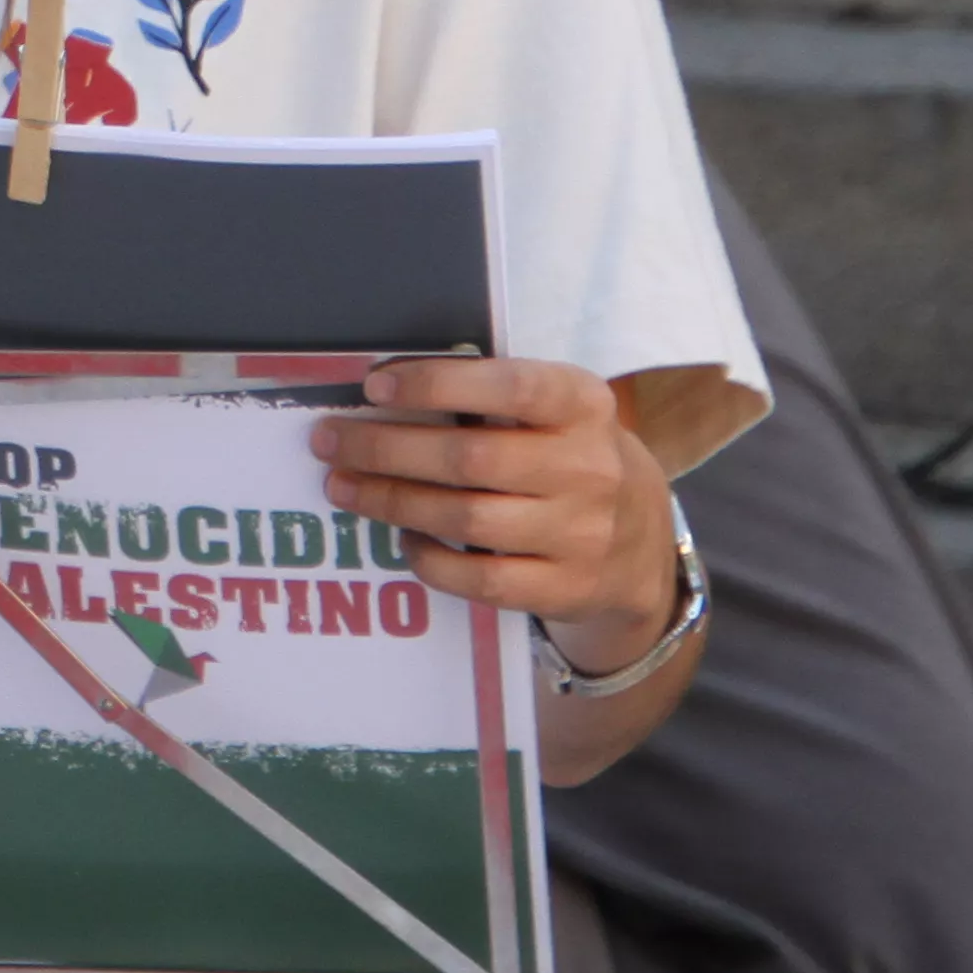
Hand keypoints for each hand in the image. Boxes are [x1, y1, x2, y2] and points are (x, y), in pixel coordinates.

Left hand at [313, 358, 677, 675]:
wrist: (642, 542)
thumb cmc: (570, 457)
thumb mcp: (557, 412)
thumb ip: (492, 398)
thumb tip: (386, 393)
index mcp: (583, 405)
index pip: (509, 388)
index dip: (437, 384)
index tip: (374, 387)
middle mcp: (589, 467)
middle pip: (470, 458)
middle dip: (386, 448)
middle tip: (330, 440)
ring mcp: (581, 534)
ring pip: (466, 518)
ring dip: (391, 500)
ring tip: (344, 486)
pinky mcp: (565, 588)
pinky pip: (480, 579)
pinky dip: (430, 557)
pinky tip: (404, 536)